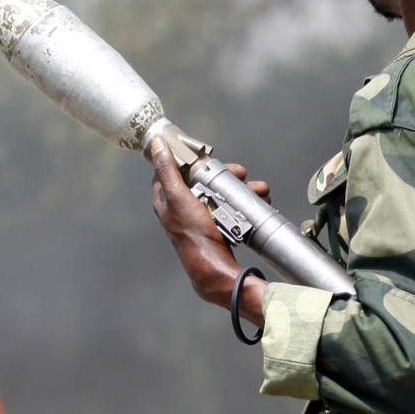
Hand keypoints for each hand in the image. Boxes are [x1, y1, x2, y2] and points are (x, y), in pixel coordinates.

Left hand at [147, 141, 270, 316]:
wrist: (214, 269)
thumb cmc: (193, 235)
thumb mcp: (178, 197)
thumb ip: (167, 171)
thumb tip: (156, 144)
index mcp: (166, 200)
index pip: (173, 170)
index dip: (189, 160)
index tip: (206, 155)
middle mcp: (182, 208)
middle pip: (203, 180)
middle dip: (226, 175)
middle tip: (241, 173)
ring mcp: (201, 218)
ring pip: (221, 193)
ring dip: (242, 189)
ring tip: (258, 190)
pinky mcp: (217, 227)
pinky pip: (231, 208)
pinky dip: (245, 203)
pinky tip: (258, 202)